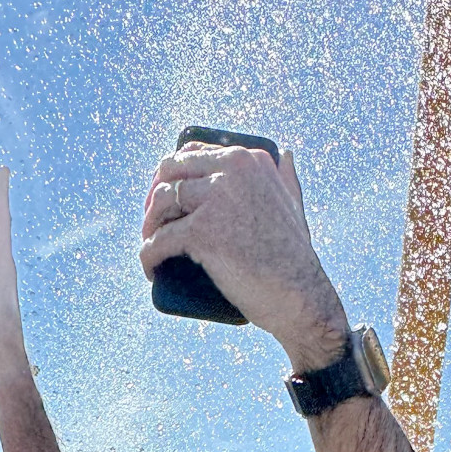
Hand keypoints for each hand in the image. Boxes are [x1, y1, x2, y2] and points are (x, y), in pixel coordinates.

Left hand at [139, 145, 346, 370]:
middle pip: (170, 172)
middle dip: (153, 195)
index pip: (192, 153)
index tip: (164, 197)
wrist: (302, 298)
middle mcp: (232, 170)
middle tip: (152, 223)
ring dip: (148, 225)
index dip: (170, 174)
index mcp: (249, 160)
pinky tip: (150, 268)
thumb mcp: (295, 206)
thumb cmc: (296, 261)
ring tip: (150, 246)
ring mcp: (216, 199)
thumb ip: (287, 177)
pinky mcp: (202, 231)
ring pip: (161, 202)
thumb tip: (285, 154)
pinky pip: (160, 240)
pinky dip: (148, 256)